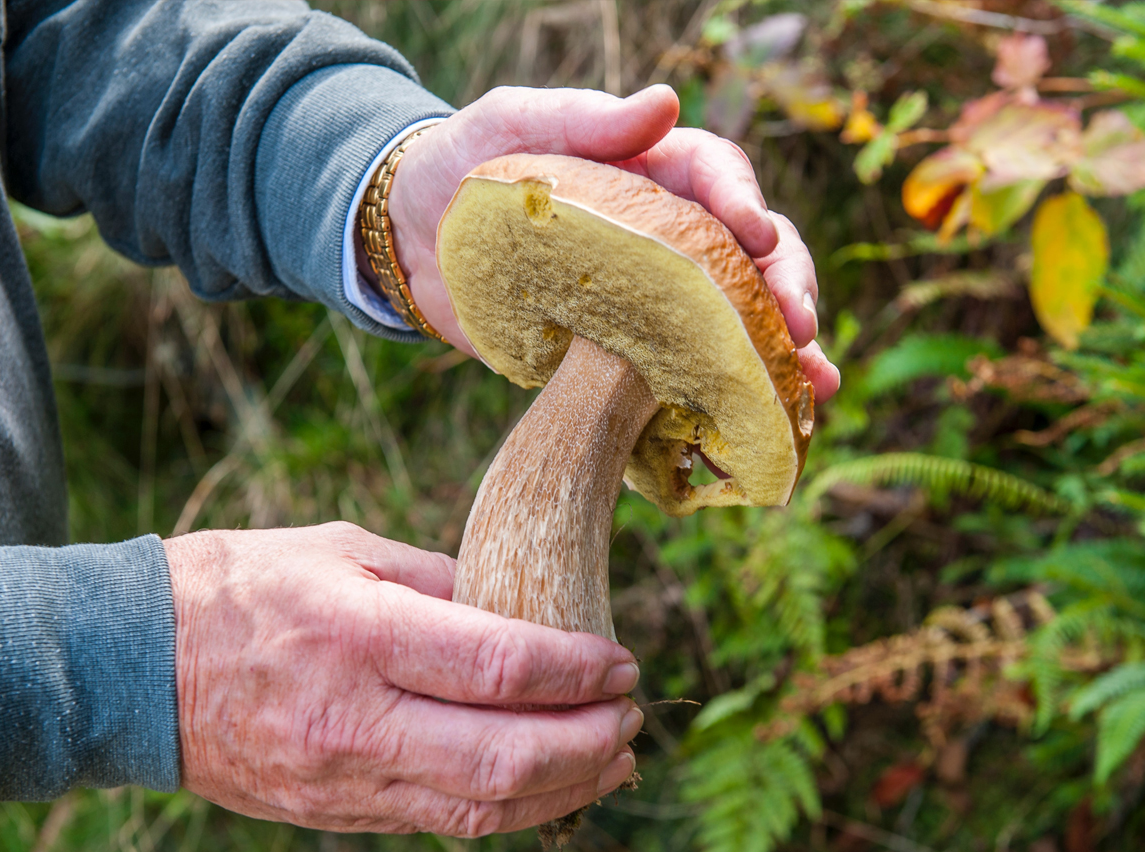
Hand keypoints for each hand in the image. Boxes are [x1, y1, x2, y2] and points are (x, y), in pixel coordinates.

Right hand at [166, 522, 642, 835]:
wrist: (134, 664)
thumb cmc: (240, 586)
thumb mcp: (341, 549)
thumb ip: (435, 581)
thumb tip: (515, 607)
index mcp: (357, 634)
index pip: (499, 665)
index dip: (577, 669)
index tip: (621, 660)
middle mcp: (354, 718)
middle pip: (502, 756)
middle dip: (588, 742)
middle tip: (633, 716)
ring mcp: (342, 778)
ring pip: (479, 807)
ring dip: (563, 788)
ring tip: (614, 760)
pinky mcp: (334, 812)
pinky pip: (439, 821)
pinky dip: (507, 809)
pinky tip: (546, 786)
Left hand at [387, 85, 840, 401]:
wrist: (414, 242)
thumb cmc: (467, 168)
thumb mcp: (511, 125)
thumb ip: (579, 118)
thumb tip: (664, 102)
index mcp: (648, 172)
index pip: (715, 177)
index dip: (744, 201)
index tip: (756, 236)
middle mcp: (665, 235)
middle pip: (747, 256)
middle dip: (784, 288)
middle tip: (800, 326)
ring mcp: (650, 298)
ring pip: (734, 320)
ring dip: (780, 352)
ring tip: (815, 385)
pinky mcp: (625, 352)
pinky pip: (684, 374)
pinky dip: (725, 397)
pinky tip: (761, 423)